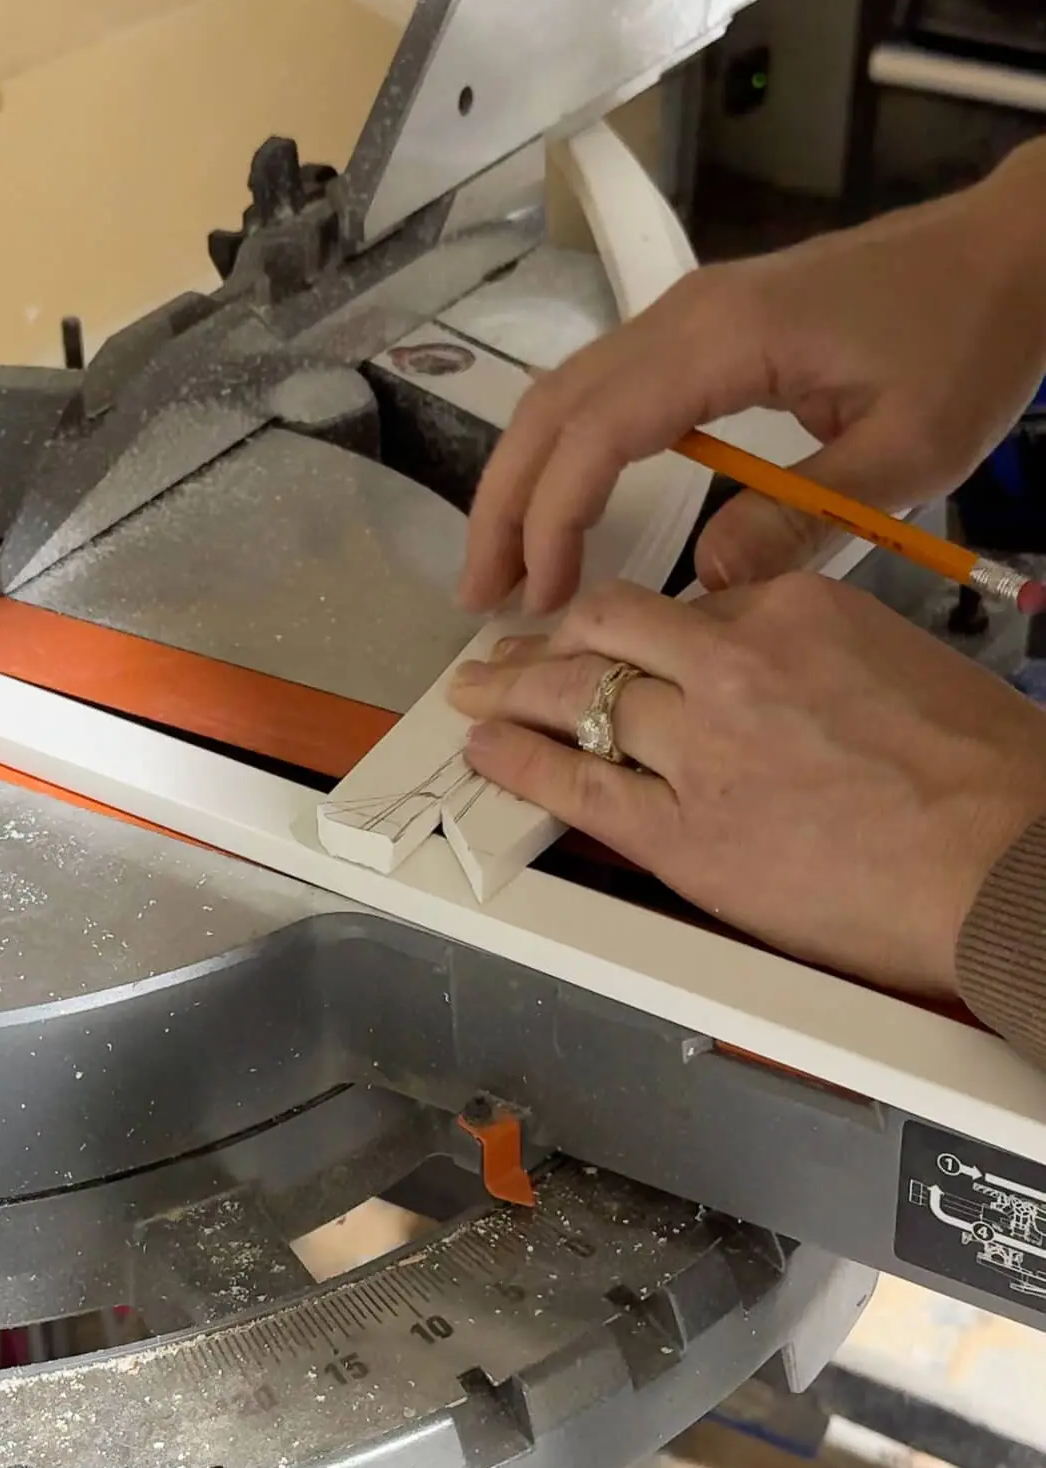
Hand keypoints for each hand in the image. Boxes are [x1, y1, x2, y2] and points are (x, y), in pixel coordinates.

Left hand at [449, 572, 1045, 996]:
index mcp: (792, 610)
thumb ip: (815, 653)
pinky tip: (486, 749)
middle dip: (547, 639)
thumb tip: (771, 672)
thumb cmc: (986, 771)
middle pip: (609, 632)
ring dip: (513, 690)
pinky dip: (521, 762)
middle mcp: (732, 665)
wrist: (1007, 860)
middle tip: (504, 649)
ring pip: (579, 698)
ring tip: (474, 691)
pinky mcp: (685, 834)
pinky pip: (579, 786)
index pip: (684, 607)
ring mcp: (700, 749)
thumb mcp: (901, 662)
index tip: (609, 637)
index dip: (633, 628)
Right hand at [460, 138, 1045, 614]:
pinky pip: (602, 390)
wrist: (1009, 252)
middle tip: (478, 599)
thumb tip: (701, 584)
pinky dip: (565, 455)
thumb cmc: (969, 344)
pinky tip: (561, 511)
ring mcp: (686, 314)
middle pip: (552, 408)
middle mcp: (682, 315)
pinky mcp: (700, 328)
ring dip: (523, 479)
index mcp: (725, 339)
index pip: (598, 432)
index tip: (541, 600)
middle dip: (505, 506)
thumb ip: (801, 521)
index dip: (555, 518)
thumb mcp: (907, 452)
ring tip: (503, 569)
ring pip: (564, 394)